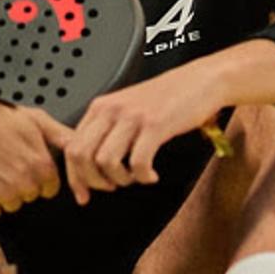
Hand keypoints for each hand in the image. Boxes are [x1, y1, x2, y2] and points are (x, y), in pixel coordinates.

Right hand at [0, 54, 66, 219]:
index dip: (40, 179)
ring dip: (5, 194)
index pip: (51, 189)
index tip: (30, 170)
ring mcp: (2, 192)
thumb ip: (63, 137)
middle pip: (30, 197)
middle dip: (23, 185)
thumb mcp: (39, 121)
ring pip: (12, 205)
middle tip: (10, 165)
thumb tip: (81, 147)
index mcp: (41, 166)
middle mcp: (24, 182)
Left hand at [59, 59, 227, 204]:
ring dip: (120, 179)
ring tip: (135, 177)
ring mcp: (133, 116)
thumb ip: (107, 128)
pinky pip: (138, 162)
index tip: (83, 194)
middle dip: (94, 181)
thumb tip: (90, 161)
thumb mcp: (129, 107)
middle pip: (81, 155)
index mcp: (101, 106)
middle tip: (112, 186)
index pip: (72, 146)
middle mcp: (112, 109)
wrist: (202, 79)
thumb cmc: (170, 96)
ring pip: (106, 162)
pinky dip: (143, 176)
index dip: (75, 177)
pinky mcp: (155, 125)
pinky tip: (151, 175)